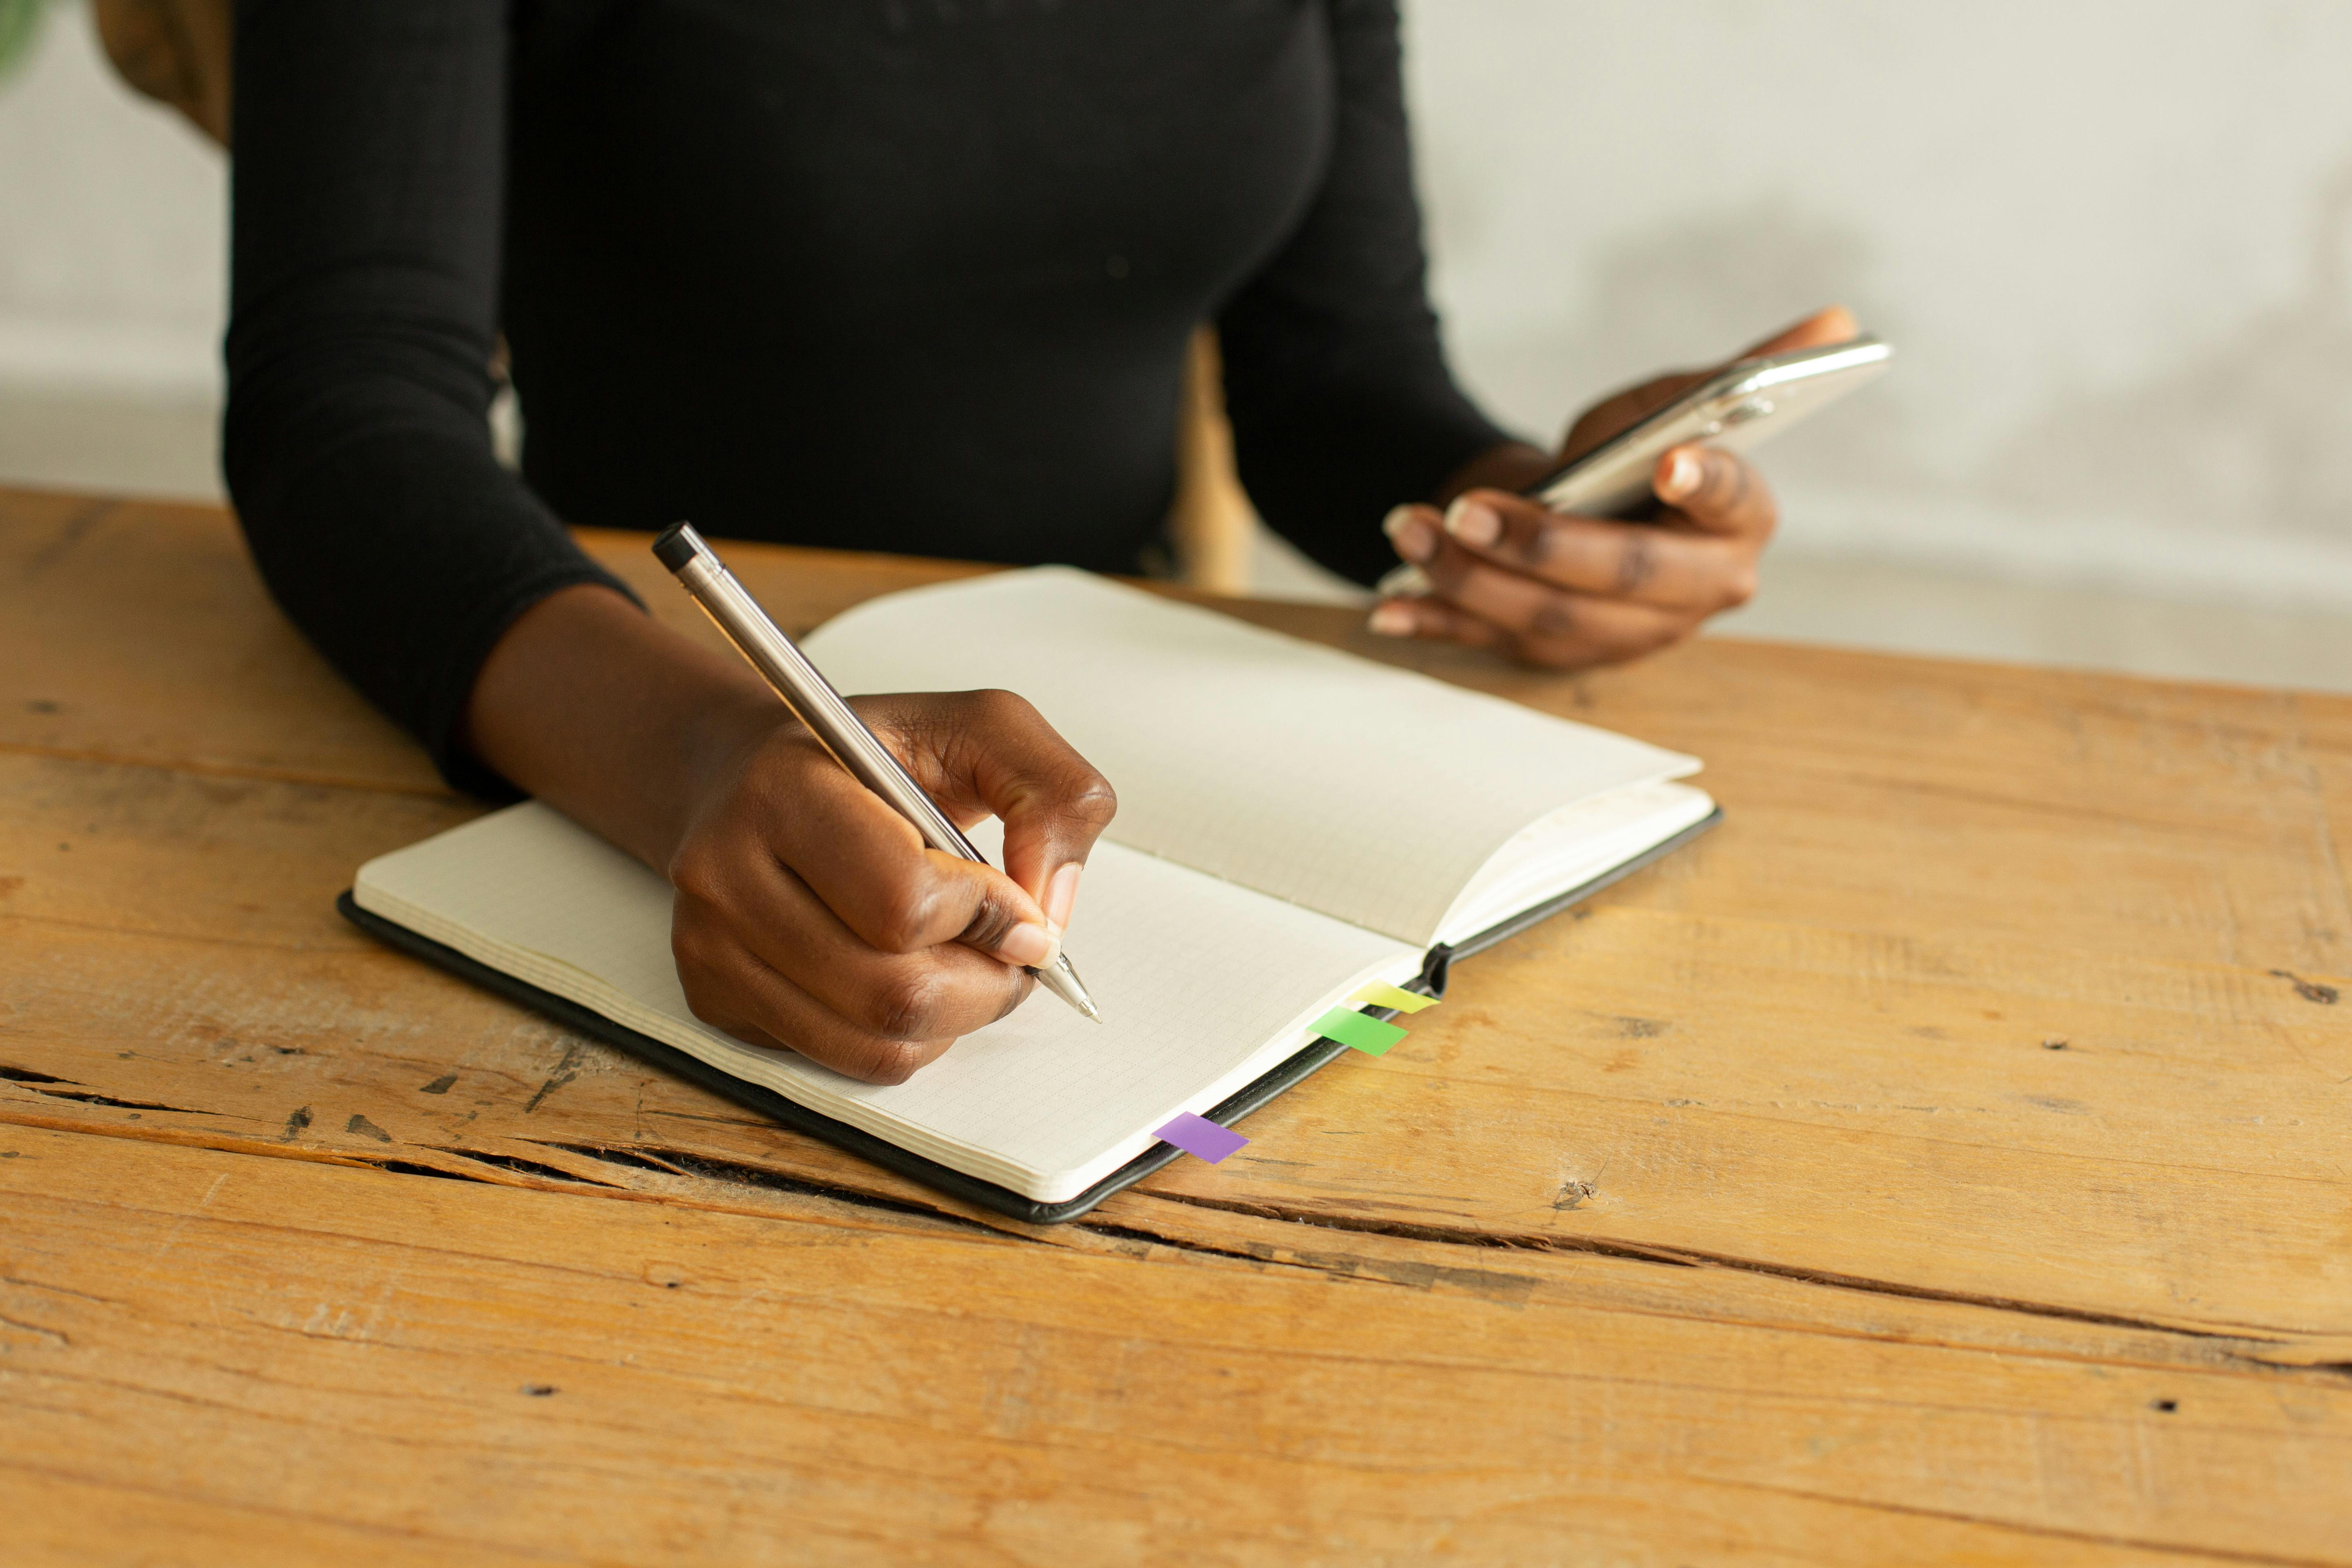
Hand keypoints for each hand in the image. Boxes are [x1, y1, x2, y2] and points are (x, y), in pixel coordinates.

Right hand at [466, 588, 1116, 1083]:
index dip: (988, 915)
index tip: (1016, 900)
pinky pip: (848, 1060)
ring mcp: (709, 943)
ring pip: (877, 1043)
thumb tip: (1049, 910)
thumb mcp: (980, 728)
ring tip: (967, 960)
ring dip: (955, 1017)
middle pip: (894, 993)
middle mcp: (723, 869)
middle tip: (1010, 947)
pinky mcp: (714, 996)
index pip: (904, 901)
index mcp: (783, 787)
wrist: (753, 775)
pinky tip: (911, 975)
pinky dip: (909, 1036)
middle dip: (985, 983)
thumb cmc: (871, 756)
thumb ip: (1051, 792)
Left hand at [1369, 305, 1858, 667]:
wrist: (1581, 514)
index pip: (1729, 501)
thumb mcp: (1671, 404)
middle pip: (1623, 575)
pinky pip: (1495, 648)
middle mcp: (1695, 594)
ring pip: (1550, 618)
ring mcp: (1629, 637)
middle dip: (1541, 544)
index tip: (1667, 457)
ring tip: (1410, 529)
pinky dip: (1439, 626)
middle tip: (1466, 508)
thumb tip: (1839, 321)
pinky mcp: (1563, 658)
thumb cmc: (1631, 456)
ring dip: (1470, 578)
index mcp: (1739, 525)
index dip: (1701, 481)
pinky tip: (1387, 611)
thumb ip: (1739, 373)